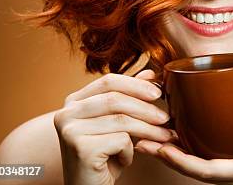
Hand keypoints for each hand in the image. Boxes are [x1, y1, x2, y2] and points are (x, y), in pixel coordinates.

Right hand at [53, 70, 174, 184]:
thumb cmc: (104, 157)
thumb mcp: (118, 124)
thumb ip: (129, 98)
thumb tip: (150, 73)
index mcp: (74, 102)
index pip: (108, 81)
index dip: (136, 84)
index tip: (158, 92)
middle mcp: (66, 113)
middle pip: (116, 99)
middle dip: (147, 108)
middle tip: (166, 118)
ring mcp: (70, 130)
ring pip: (122, 120)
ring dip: (149, 129)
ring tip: (165, 136)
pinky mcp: (80, 148)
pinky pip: (120, 140)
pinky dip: (130, 150)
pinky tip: (126, 159)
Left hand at [136, 132, 232, 183]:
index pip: (204, 169)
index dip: (181, 160)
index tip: (163, 147)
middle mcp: (227, 171)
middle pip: (188, 165)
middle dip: (164, 154)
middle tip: (140, 138)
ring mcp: (225, 166)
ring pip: (190, 159)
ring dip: (168, 147)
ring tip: (146, 133)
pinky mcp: (227, 159)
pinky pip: (199, 154)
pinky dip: (182, 143)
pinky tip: (173, 129)